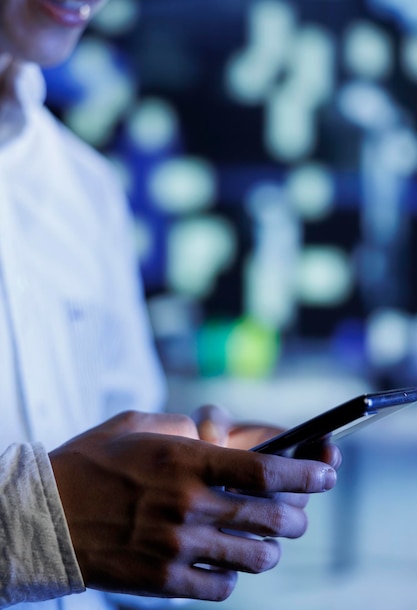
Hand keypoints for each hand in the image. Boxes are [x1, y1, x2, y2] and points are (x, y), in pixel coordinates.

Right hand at [49, 411, 336, 601]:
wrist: (44, 515)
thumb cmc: (90, 462)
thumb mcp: (137, 424)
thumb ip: (184, 426)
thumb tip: (217, 435)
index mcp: (184, 460)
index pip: (265, 470)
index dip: (306, 472)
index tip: (328, 472)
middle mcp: (189, 505)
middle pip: (272, 517)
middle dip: (298, 514)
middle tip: (296, 510)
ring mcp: (178, 547)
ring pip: (258, 556)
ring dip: (271, 547)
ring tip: (265, 539)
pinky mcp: (165, 581)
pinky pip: (223, 586)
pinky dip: (234, 574)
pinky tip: (224, 562)